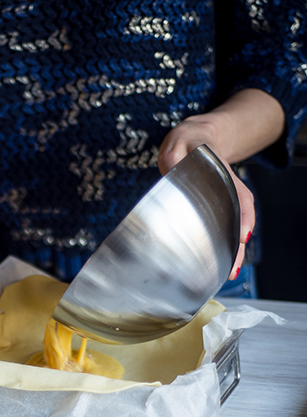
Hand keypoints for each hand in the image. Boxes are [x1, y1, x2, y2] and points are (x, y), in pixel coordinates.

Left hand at [158, 116, 254, 280]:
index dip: (243, 218)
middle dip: (238, 247)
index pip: (241, 198)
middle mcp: (230, 192)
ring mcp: (226, 203)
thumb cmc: (186, 145)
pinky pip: (226, 231)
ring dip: (234, 253)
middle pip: (241, 221)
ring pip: (236, 230)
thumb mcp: (179, 144)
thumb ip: (175, 154)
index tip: (242, 237)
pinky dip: (224, 249)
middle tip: (232, 269)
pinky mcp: (218, 211)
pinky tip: (220, 267)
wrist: (195, 141)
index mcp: (224, 175)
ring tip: (229, 274)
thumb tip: (173, 164)